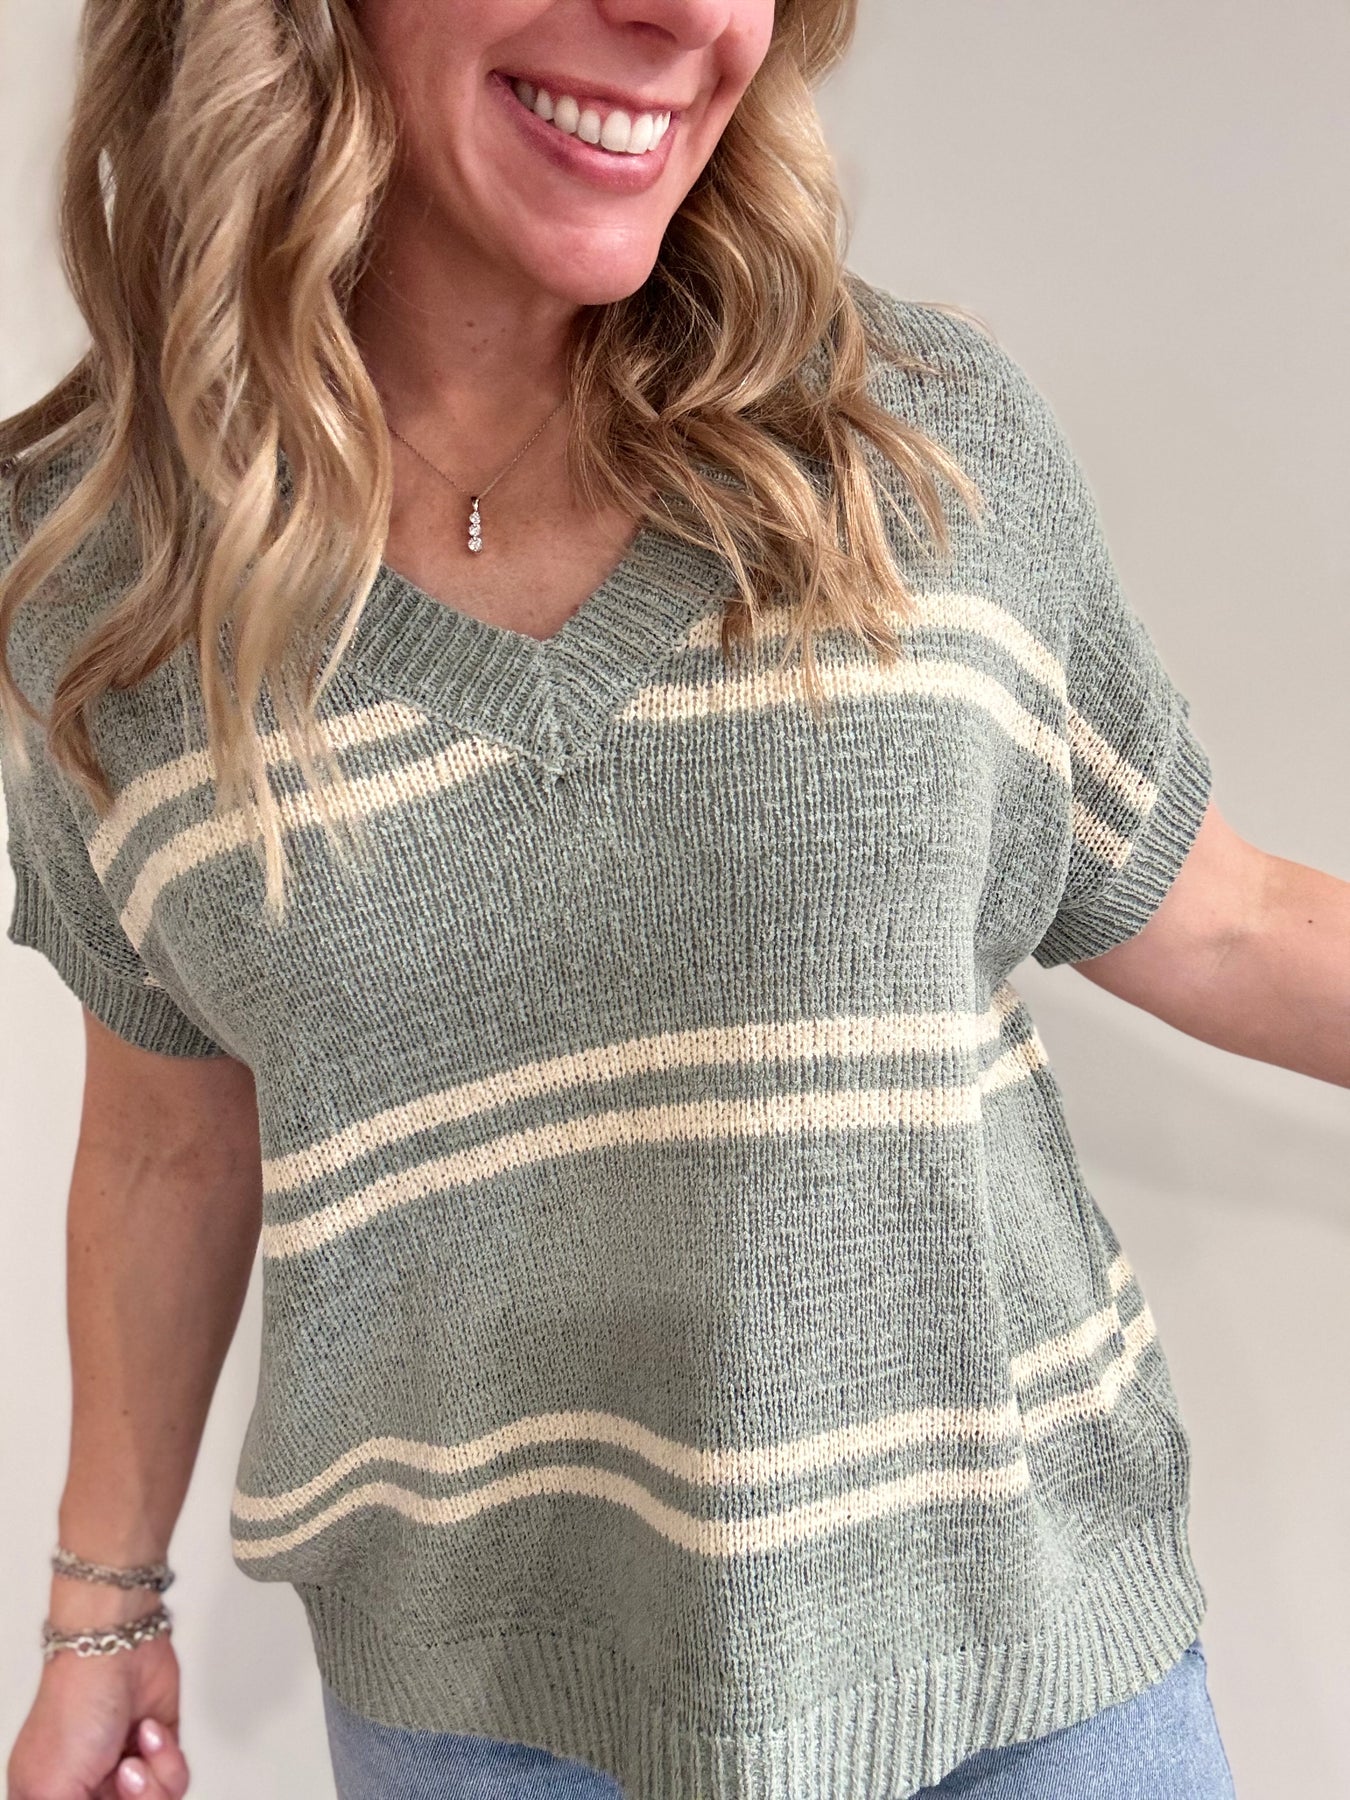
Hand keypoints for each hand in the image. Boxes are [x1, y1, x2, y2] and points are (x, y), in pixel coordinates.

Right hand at [6, 1634, 190, 1799]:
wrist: (117, 1650)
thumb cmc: (73, 1707)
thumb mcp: (50, 1791)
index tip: (107, 1795)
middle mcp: (87, 1789)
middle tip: (122, 1776)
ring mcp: (124, 1772)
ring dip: (150, 1783)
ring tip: (134, 1756)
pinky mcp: (158, 1751)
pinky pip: (174, 1781)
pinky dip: (166, 1758)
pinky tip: (148, 1732)